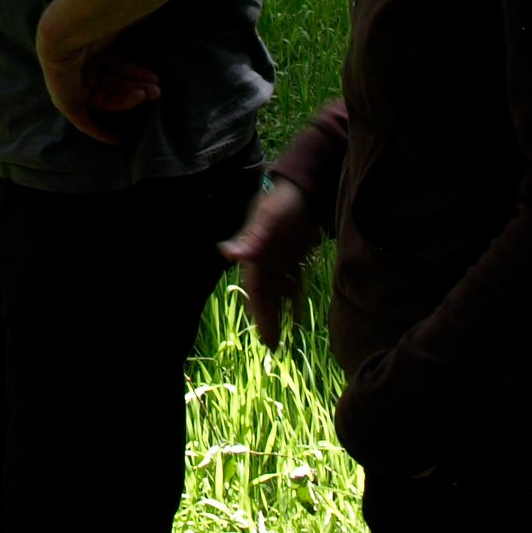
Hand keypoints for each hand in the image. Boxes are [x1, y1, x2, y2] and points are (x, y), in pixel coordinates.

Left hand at [36, 29, 160, 145]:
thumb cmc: (95, 22)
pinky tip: (117, 139)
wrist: (67, 31)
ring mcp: (74, 84)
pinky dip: (99, 131)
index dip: (137, 74)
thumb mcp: (121, 24)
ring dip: (129, 99)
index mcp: (93, 48)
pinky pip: (83, 121)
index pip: (119, 66)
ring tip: (149, 94)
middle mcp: (83, 67)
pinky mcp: (66, 102)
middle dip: (138, 86)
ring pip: (107, 99)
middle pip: (115, 83)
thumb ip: (137, 21)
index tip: (154, 79)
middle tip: (157, 90)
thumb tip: (154, 12)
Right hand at [219, 175, 320, 345]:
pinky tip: (299, 314)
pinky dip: (294, 298)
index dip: (260, 315)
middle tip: (274, 347)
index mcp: (255, 254)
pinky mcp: (292, 255)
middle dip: (268, 319)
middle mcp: (264, 259)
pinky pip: (291, 282)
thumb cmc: (285, 200)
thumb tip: (226, 253)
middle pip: (265, 296)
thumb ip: (251, 236)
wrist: (305, 185)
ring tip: (286, 337)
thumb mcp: (268, 217)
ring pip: (277, 292)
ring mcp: (278, 258)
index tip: (266, 339)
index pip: (256, 291)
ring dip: (280, 312)